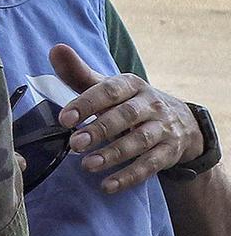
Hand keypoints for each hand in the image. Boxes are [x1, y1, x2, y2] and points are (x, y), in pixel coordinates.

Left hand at [50, 44, 203, 194]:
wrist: (180, 122)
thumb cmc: (129, 102)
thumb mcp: (108, 87)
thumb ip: (79, 73)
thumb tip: (56, 49)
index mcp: (131, 84)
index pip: (109, 90)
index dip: (87, 103)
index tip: (64, 118)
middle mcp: (150, 104)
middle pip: (125, 116)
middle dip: (99, 130)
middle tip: (73, 144)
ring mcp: (163, 128)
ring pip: (139, 142)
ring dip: (113, 154)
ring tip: (87, 165)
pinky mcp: (170, 152)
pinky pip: (151, 166)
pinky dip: (129, 176)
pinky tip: (108, 186)